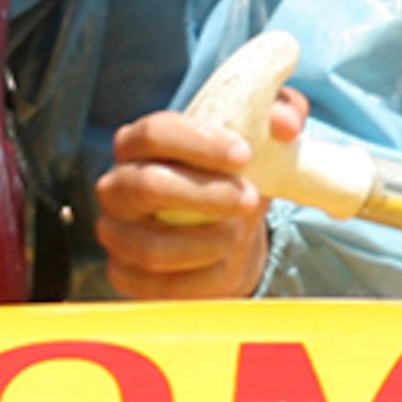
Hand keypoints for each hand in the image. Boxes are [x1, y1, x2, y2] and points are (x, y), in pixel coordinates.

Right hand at [93, 91, 306, 299]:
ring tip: (236, 233)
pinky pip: (160, 287)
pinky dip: (202, 279)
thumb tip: (285, 125)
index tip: (245, 155)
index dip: (198, 143)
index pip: (154, 132)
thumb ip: (280, 115)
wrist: (227, 233)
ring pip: (152, 246)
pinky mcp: (124, 275)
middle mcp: (117, 186)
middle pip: (147, 185)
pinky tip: (223, 262)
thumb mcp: (260, 138)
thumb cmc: (233, 176)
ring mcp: (116, 233)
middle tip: (248, 199)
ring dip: (206, 243)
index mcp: (138, 143)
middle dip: (205, 194)